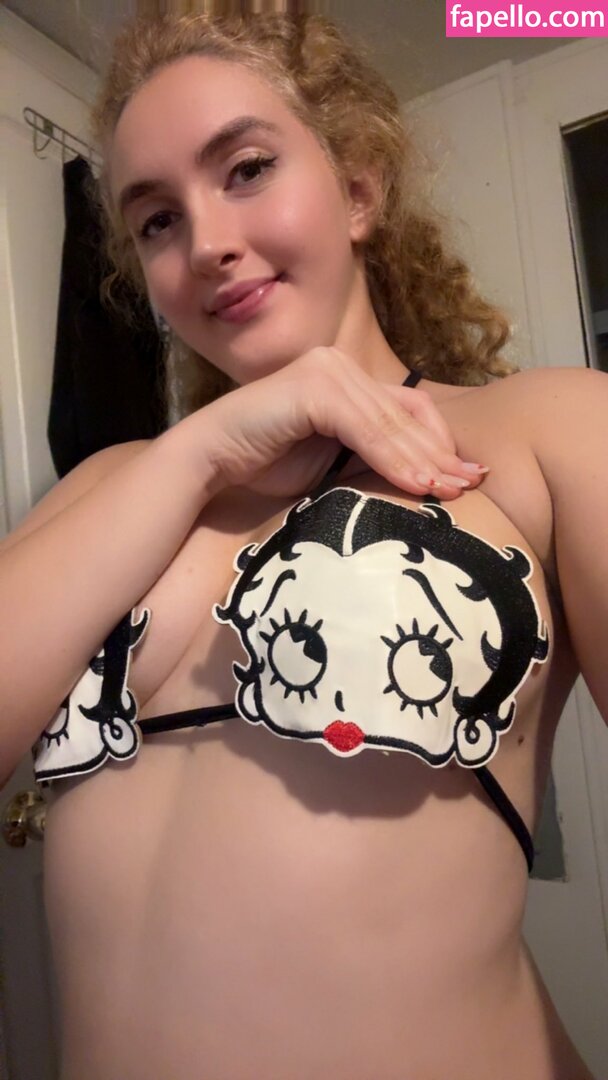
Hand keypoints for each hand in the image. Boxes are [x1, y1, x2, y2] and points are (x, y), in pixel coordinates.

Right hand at [201, 346, 487, 498]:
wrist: (210, 464)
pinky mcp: (312, 386)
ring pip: (390, 422)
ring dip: (423, 460)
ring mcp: (326, 371)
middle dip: (441, 454)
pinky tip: (416, 483)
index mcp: (348, 381)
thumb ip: (371, 458)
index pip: (409, 410)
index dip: (440, 444)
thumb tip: (428, 479)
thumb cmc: (265, 467)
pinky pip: (364, 427)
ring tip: (448, 492)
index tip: (467, 478)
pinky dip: (393, 457)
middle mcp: (340, 367)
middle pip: (406, 414)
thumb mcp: (332, 463)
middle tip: (471, 485)